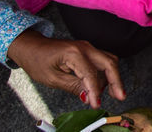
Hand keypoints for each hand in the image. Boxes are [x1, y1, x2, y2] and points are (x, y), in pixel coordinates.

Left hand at [6, 30, 123, 108]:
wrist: (31, 46)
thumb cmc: (37, 60)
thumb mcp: (52, 78)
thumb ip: (72, 87)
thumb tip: (87, 96)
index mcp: (74, 53)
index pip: (91, 74)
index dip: (95, 91)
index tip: (96, 104)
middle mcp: (85, 47)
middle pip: (109, 63)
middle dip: (116, 81)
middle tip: (120, 96)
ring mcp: (87, 47)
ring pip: (108, 60)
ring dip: (113, 77)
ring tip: (114, 93)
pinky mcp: (87, 51)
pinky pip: (102, 60)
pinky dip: (106, 73)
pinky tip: (104, 85)